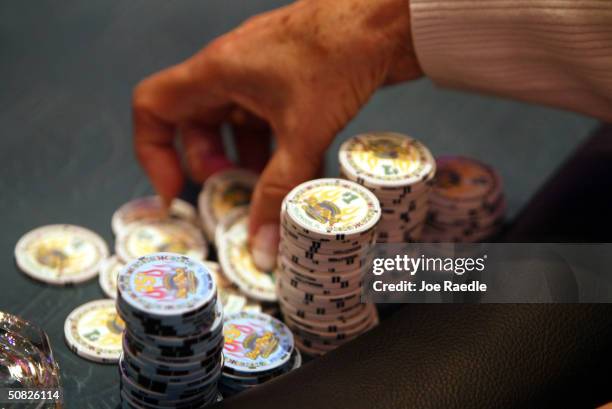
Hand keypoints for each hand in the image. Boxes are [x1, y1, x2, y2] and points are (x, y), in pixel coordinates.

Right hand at [132, 0, 421, 269]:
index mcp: (216, 72)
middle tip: (238, 195)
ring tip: (272, 192)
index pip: (153, 107)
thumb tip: (261, 247)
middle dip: (212, 166)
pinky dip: (274, 150)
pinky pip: (265, 122)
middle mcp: (230, 71)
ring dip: (247, 163)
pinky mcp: (288, 83)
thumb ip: (280, 191)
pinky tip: (301, 172)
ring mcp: (260, 76)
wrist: (389, 19)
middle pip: (195, 125)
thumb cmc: (339, 55)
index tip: (176, 190)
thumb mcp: (304, 132)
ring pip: (234, 127)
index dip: (154, 153)